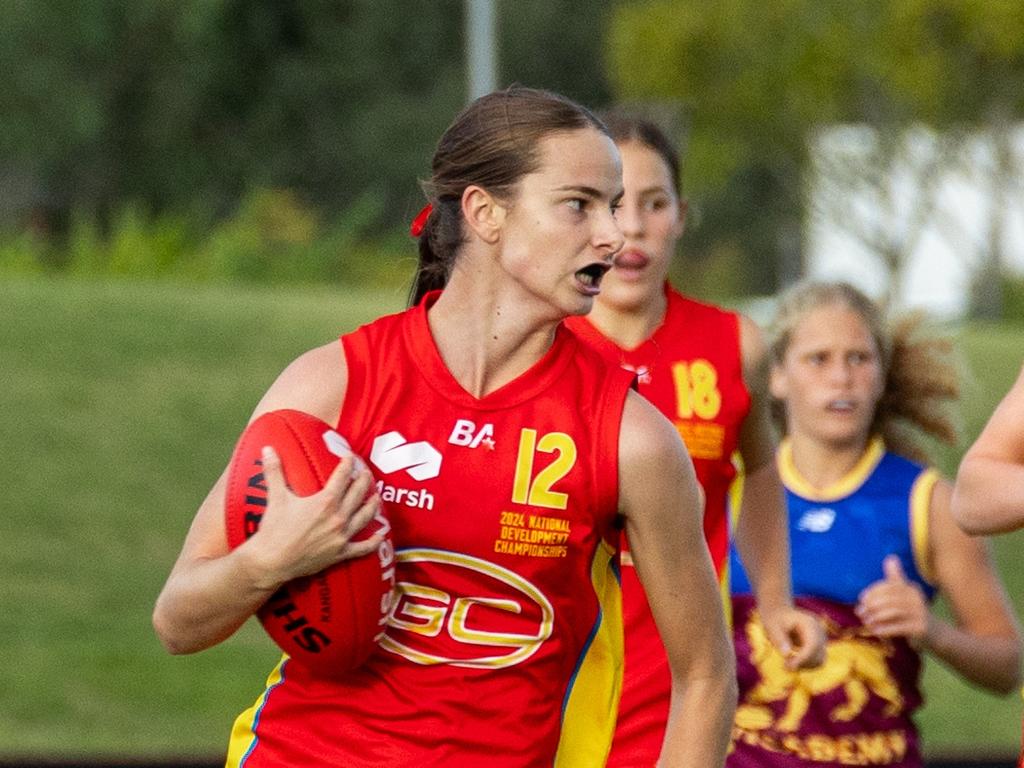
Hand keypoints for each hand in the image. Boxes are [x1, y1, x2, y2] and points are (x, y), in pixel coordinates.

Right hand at [245, 446, 382, 588]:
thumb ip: (274, 471)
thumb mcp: (275, 497)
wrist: (272, 561)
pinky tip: (380, 537)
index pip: (342, 477)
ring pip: (364, 517)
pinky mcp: (340, 553)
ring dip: (372, 506)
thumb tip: (267, 449)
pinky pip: (362, 548)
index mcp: (325, 501)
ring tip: (376, 498)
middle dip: (364, 481)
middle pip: (358, 494)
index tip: (351, 457)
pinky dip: (372, 543)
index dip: (348, 464)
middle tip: (367, 473)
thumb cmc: (274, 529)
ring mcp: (341, 536)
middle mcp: (338, 517)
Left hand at [760, 605, 826, 669]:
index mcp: (809, 623)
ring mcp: (821, 640)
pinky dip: (805, 665)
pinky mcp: (819, 647)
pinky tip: (792, 662)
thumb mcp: (772, 626)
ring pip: (819, 661)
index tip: (789, 666)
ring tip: (787, 664)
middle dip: (802, 663)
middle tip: (784, 666)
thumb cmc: (775, 619)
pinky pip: (817, 662)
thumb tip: (786, 655)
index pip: (813, 644)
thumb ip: (779, 639)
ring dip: (804, 666)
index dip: (803, 658)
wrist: (780, 614)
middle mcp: (819, 631)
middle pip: (818, 654)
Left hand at [856, 554, 931, 647]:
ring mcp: (920, 613)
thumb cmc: (913, 612)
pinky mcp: (920, 628)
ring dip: (876, 617)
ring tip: (866, 621)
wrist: (935, 634)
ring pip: (894, 612)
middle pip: (890, 598)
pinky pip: (899, 627)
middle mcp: (916, 599)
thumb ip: (896, 578)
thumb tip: (890, 557)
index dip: (873, 591)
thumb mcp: (905, 594)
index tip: (861, 598)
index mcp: (910, 588)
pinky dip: (885, 628)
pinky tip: (875, 631)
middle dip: (872, 604)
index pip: (889, 586)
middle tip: (859, 612)